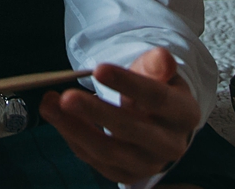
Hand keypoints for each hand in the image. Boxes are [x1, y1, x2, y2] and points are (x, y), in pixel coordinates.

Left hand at [40, 47, 199, 183]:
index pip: (156, 98)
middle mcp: (170, 145)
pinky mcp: (125, 175)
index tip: (98, 68)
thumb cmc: (155, 88)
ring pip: (108, 151)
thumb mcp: (158, 71)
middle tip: (67, 96)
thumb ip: (155, 65)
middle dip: (95, 112)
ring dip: (74, 128)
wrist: (158, 120)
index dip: (127, 84)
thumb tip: (161, 58)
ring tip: (49, 104)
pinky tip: (58, 118)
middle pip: (131, 130)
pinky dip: (73, 138)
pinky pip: (95, 160)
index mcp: (184, 113)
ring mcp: (147, 164)